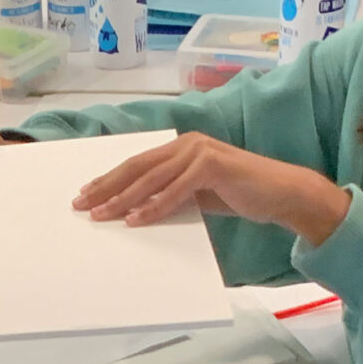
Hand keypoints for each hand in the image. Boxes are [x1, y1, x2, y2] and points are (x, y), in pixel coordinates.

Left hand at [72, 132, 353, 239]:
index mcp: (181, 147)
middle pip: (137, 167)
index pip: (137, 164)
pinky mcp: (212, 165)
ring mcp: (199, 151)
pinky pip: (176, 189)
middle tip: (82, 204)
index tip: (86, 195)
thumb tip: (136, 209)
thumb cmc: (240, 194)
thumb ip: (170, 194)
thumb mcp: (197, 194)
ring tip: (102, 215)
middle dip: (106, 187)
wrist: (280, 193)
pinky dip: (155, 205)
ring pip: (152, 178)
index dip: (109, 179)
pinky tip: (136, 220)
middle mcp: (187, 143)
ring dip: (124, 198)